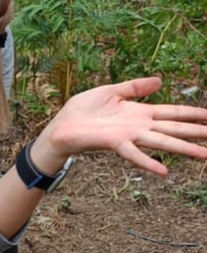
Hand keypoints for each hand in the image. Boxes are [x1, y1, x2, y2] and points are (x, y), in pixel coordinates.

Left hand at [41, 76, 206, 176]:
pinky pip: (133, 154)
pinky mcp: (114, 143)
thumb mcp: (111, 91)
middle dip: (198, 133)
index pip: (173, 113)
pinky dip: (148, 163)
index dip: (194, 114)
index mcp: (140, 112)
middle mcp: (139, 126)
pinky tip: (164, 172)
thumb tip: (160, 80)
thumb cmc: (82, 110)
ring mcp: (129, 136)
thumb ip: (135, 87)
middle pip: (175, 129)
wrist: (60, 127)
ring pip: (162, 142)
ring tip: (205, 155)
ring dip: (184, 149)